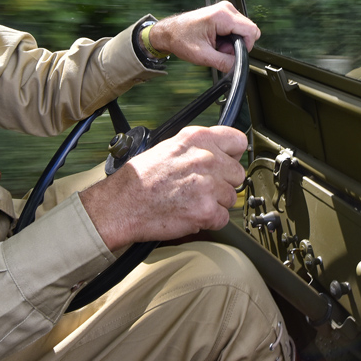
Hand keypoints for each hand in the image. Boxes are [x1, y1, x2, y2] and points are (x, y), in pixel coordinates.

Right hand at [80, 125, 247, 249]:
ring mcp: (207, 185)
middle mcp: (205, 158)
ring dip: (215, 203)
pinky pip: (223, 218)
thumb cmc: (141, 179)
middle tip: (201, 187)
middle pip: (237, 173)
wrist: (122, 204)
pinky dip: (209, 221)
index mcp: (197, 139)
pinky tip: (191, 214)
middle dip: (223, 183)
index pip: (238, 141)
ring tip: (191, 201)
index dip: (233, 154)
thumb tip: (220, 153)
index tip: (227, 161)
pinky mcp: (205, 210)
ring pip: (231, 197)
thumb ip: (198, 148)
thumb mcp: (169, 147)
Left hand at [147, 1, 259, 71]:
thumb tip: (239, 67)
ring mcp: (225, 9)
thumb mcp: (203, 56)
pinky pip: (236, 28)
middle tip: (219, 49)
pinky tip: (216, 40)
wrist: (169, 32)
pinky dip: (228, 38)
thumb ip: (224, 62)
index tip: (231, 53)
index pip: (251, 31)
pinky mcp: (224, 13)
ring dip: (232, 42)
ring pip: (243, 30)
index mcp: (222, 15)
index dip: (245, 47)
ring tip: (215, 45)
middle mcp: (226, 9)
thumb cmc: (180, 39)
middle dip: (237, 45)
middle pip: (249, 31)